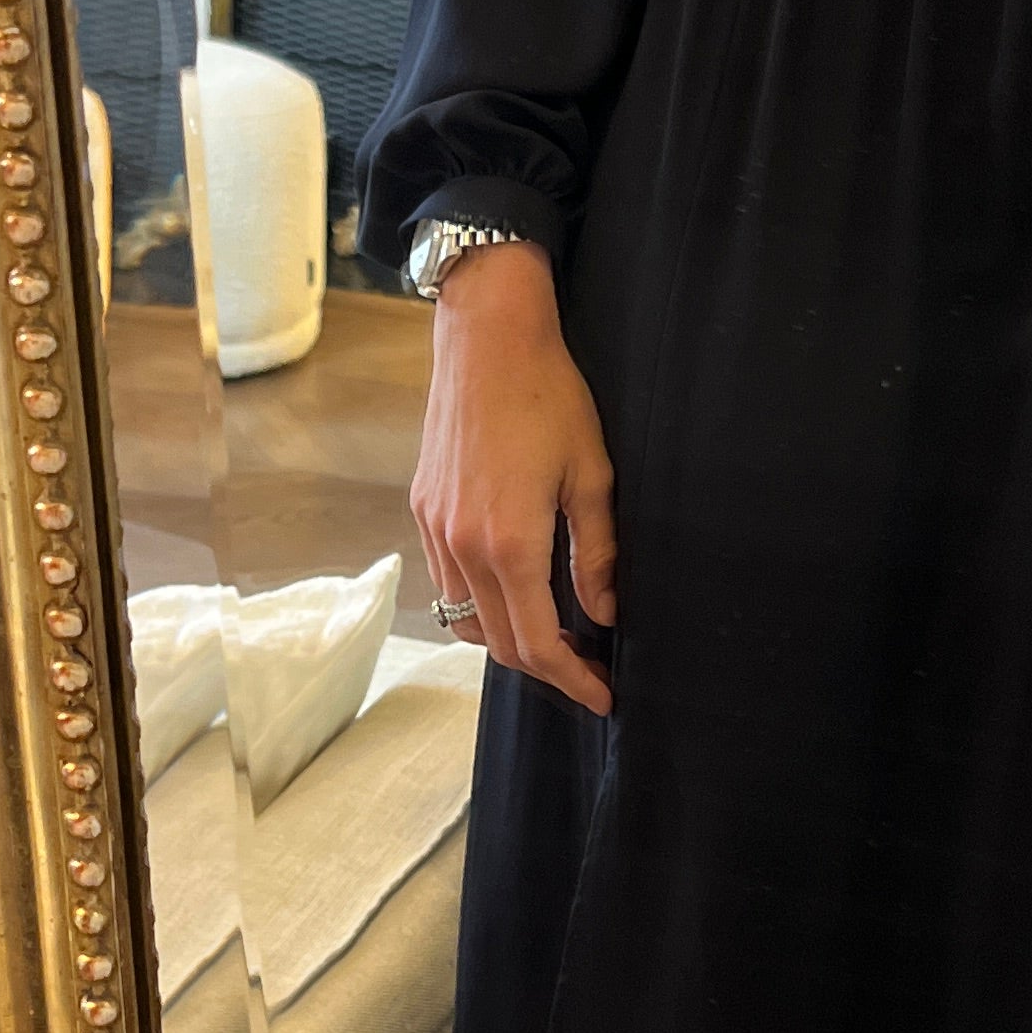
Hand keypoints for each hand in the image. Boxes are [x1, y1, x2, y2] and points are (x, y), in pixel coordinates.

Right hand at [409, 241, 617, 718]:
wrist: (486, 337)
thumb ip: (597, 553)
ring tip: (557, 633)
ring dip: (511, 638)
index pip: (538, 643)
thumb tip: (606, 613)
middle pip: (500, 643)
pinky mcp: (425, 510)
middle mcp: (462, 547)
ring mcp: (436, 530)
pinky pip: (448, 583)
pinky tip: (516, 588)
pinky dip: (482, 604)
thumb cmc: (548, 395)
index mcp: (509, 544)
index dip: (573, 679)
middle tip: (589, 670)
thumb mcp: (592, 475)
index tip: (603, 695)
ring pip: (469, 618)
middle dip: (547, 667)